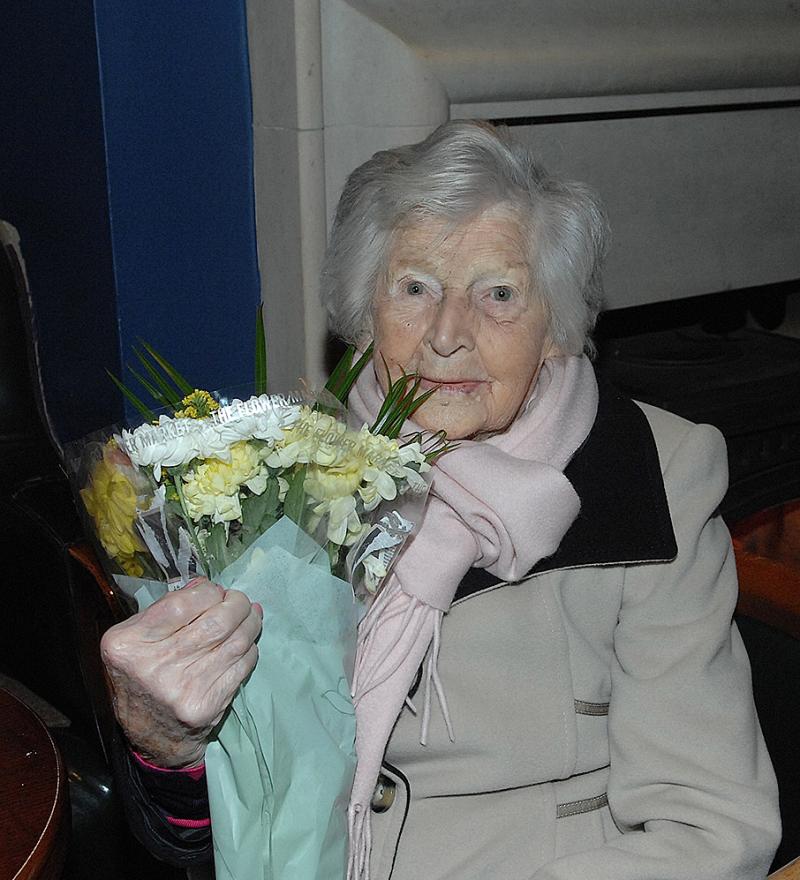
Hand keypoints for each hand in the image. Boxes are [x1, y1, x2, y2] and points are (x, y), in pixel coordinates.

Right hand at [100, 578, 261, 767]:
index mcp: (129, 644)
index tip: (214, 591)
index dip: (208, 592)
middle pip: (216, 622)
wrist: (150, 736)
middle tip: (239, 600)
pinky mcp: (207, 705)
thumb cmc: (142, 674)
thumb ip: (166, 608)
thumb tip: (206, 585)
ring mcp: (183, 689)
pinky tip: (246, 641)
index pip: (182, 604)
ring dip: (250, 622)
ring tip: (251, 614)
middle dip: (237, 604)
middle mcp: (154, 667)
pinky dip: (249, 648)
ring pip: (235, 642)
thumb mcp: (136, 638)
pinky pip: (242, 665)